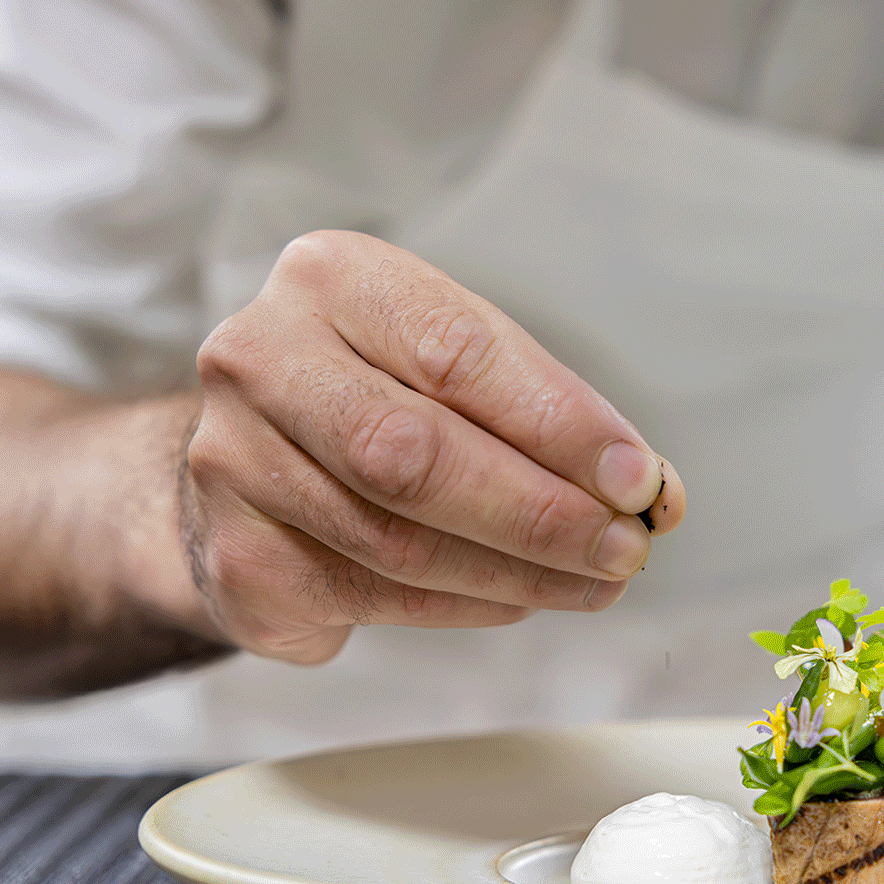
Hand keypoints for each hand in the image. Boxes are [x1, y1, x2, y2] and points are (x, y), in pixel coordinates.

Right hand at [182, 232, 685, 663]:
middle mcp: (261, 358)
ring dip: (518, 573)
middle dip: (539, 512)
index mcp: (331, 279)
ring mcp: (232, 461)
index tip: (639, 479)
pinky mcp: (237, 557)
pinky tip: (520, 596)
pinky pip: (374, 596)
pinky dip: (466, 604)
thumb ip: (544, 412)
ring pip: (396, 539)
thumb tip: (650, 490)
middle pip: (411, 453)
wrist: (255, 456)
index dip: (558, 424)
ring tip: (596, 581)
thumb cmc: (382, 390)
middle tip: (624, 548)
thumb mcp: (456, 362)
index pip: (456, 351)